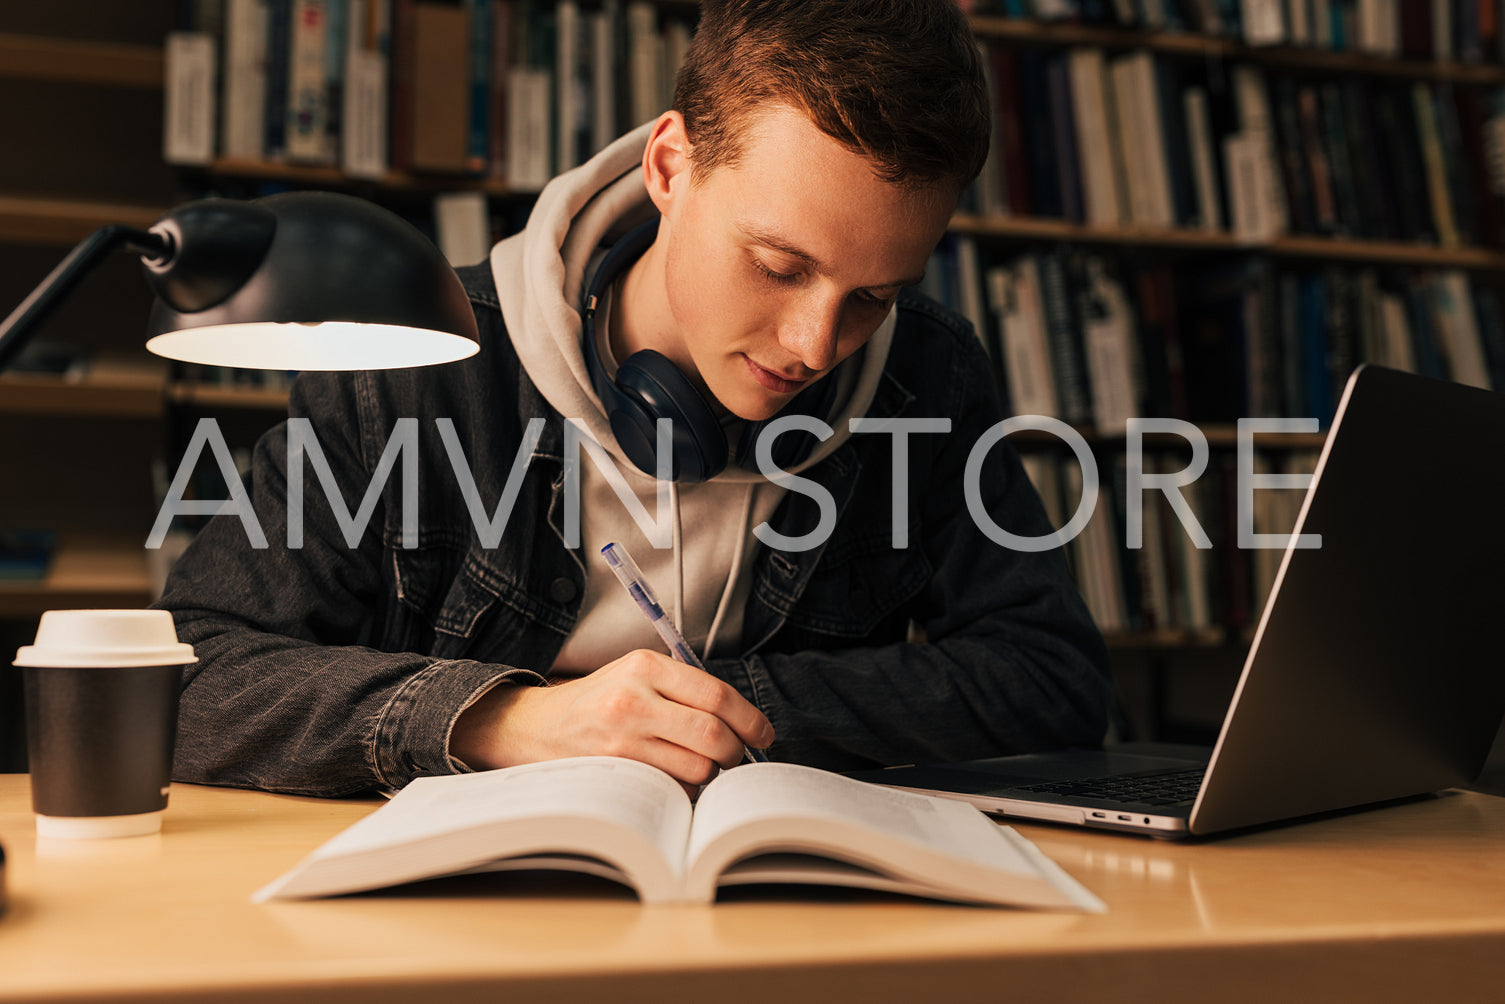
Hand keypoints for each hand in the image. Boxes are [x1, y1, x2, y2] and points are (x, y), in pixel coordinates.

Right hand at [449, 650, 773, 788]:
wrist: (534, 726)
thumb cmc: (597, 701)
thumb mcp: (635, 674)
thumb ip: (684, 689)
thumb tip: (743, 721)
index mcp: (645, 666)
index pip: (716, 695)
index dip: (750, 719)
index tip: (764, 734)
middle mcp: (633, 698)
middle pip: (713, 734)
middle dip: (735, 751)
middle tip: (736, 755)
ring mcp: (621, 738)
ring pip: (697, 768)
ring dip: (709, 774)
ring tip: (696, 765)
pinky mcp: (614, 771)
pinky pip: (672, 789)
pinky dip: (682, 789)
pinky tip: (668, 777)